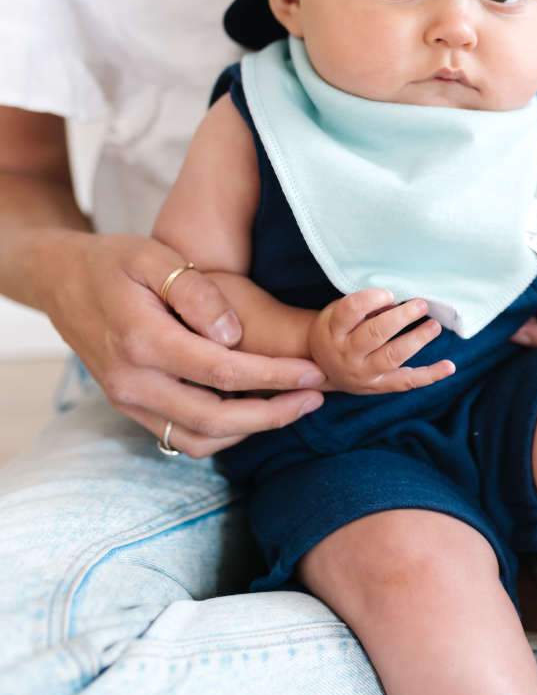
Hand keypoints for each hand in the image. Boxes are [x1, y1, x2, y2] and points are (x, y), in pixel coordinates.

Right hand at [38, 232, 328, 457]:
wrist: (61, 280)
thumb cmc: (115, 261)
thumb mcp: (154, 257)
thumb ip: (195, 293)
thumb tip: (233, 334)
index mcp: (142, 341)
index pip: (223, 372)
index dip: (275, 376)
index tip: (314, 371)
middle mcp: (132, 381)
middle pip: (216, 418)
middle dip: (274, 413)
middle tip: (317, 396)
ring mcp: (128, 400)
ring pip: (200, 438)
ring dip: (252, 430)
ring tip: (295, 405)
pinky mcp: (130, 407)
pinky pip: (181, 438)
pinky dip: (224, 434)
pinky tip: (256, 410)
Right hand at [307, 288, 455, 393]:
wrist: (321, 368)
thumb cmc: (336, 330)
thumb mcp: (338, 314)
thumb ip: (363, 306)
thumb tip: (396, 300)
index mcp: (333, 330)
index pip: (351, 310)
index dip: (372, 298)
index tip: (390, 293)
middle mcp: (347, 353)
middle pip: (374, 334)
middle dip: (401, 318)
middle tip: (421, 305)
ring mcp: (364, 373)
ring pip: (392, 357)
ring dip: (417, 340)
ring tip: (434, 326)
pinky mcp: (379, 386)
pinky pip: (407, 382)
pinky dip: (430, 375)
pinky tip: (449, 366)